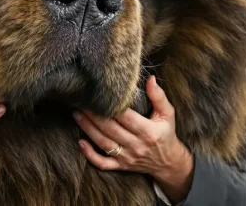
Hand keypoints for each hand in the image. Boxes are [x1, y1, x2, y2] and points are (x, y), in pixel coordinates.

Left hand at [74, 76, 193, 203]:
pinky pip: (103, 163)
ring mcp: (127, 157)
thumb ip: (159, 96)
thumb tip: (150, 79)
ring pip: (103, 143)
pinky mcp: (121, 166)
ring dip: (88, 129)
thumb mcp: (168, 114)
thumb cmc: (166, 133)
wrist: (168, 162)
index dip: (112, 107)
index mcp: (148, 131)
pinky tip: (80, 142)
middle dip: (93, 115)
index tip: (99, 94)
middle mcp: (136, 145)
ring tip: (77, 114)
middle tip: (81, 102)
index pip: (126, 118)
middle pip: (110, 129)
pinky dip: (90, 155)